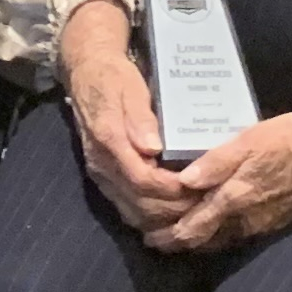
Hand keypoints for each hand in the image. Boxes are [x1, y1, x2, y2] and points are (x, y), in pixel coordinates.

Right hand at [59, 0, 192, 235]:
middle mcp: (101, 164)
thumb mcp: (131, 87)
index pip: (142, 180)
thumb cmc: (114, 77)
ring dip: (164, 219)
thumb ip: (140, 118)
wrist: (86, 73)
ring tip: (194, 212)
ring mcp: (100, 174)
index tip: (200, 187)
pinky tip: (173, 214)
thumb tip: (153, 148)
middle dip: (174, 209)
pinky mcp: (104, 178)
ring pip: (132, 213)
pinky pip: (127, 208)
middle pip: (139, 204)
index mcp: (108, 141)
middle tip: (206, 204)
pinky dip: (151, 217)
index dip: (172, 190)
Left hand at [152, 109, 291, 253]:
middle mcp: (242, 220)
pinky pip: (232, 237)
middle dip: (172, 241)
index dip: (165, 232)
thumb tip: (182, 181)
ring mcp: (257, 225)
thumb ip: (217, 161)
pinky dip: (212, 236)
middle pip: (200, 240)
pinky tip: (205, 227)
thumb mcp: (252, 140)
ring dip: (191, 241)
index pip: (191, 227)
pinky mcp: (270, 222)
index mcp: (234, 198)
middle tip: (148, 237)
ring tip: (168, 234)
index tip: (141, 229)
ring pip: (216, 242)